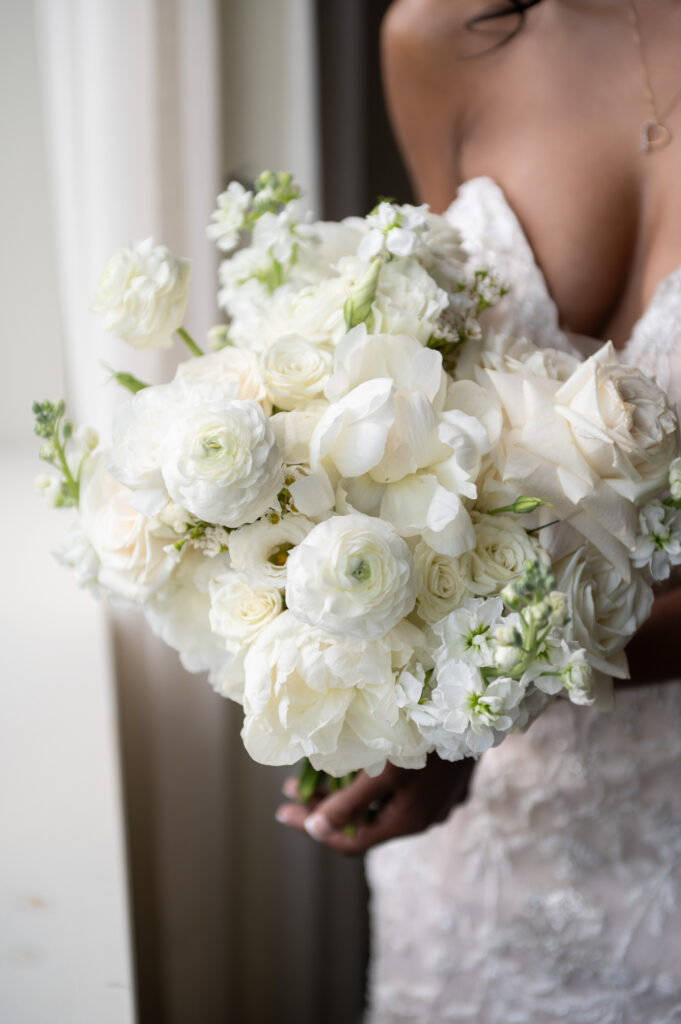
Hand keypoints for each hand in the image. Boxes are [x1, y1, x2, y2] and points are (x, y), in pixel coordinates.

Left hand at [275, 754, 475, 854]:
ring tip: (312, 773)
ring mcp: (435, 798)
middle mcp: (424, 816)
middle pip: (364, 823)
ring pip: (379, 804)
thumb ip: (350, 805)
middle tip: (291, 790)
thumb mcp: (383, 771)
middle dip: (326, 807)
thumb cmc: (426, 735)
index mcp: (409, 821)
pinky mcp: (441, 778)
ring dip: (345, 792)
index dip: (315, 829)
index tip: (284, 811)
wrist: (476, 705)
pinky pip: (396, 789)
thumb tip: (316, 832)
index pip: (351, 842)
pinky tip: (352, 761)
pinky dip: (368, 781)